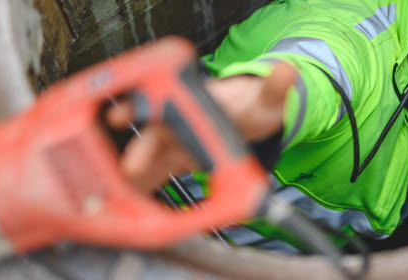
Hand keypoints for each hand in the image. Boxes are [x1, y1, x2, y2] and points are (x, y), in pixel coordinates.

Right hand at [106, 63, 295, 191]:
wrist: (252, 116)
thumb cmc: (253, 104)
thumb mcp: (267, 98)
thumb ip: (276, 88)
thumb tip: (287, 69)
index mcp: (196, 101)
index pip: (165, 101)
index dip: (141, 107)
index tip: (121, 116)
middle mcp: (180, 120)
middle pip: (153, 136)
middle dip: (140, 152)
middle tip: (128, 170)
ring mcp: (177, 142)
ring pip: (150, 159)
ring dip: (136, 176)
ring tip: (120, 194)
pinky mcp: (179, 160)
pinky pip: (158, 174)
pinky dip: (145, 187)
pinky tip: (130, 202)